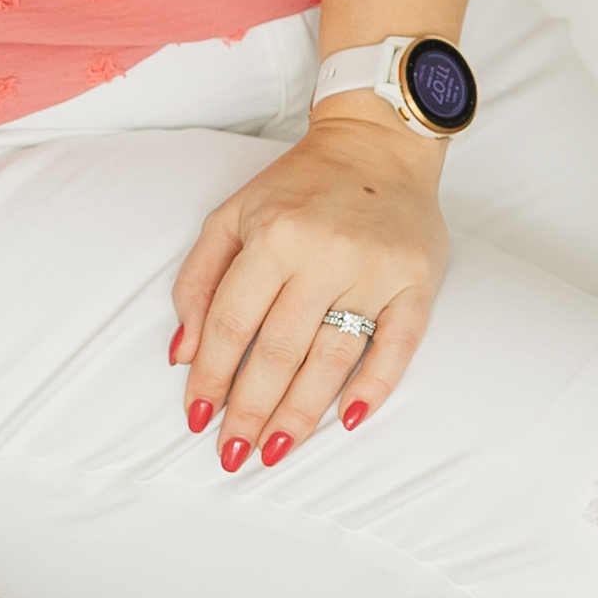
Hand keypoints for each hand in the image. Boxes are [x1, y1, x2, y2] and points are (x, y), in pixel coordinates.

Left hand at [166, 108, 449, 467]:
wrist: (378, 144)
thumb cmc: (298, 187)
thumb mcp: (233, 215)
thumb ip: (198, 281)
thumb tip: (181, 354)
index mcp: (274, 235)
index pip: (232, 323)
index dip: (211, 376)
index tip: (197, 417)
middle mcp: (324, 254)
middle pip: (279, 350)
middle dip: (250, 409)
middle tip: (233, 454)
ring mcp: (375, 271)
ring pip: (332, 357)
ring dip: (302, 412)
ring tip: (275, 449)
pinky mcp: (417, 281)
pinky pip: (398, 344)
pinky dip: (377, 385)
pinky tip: (350, 419)